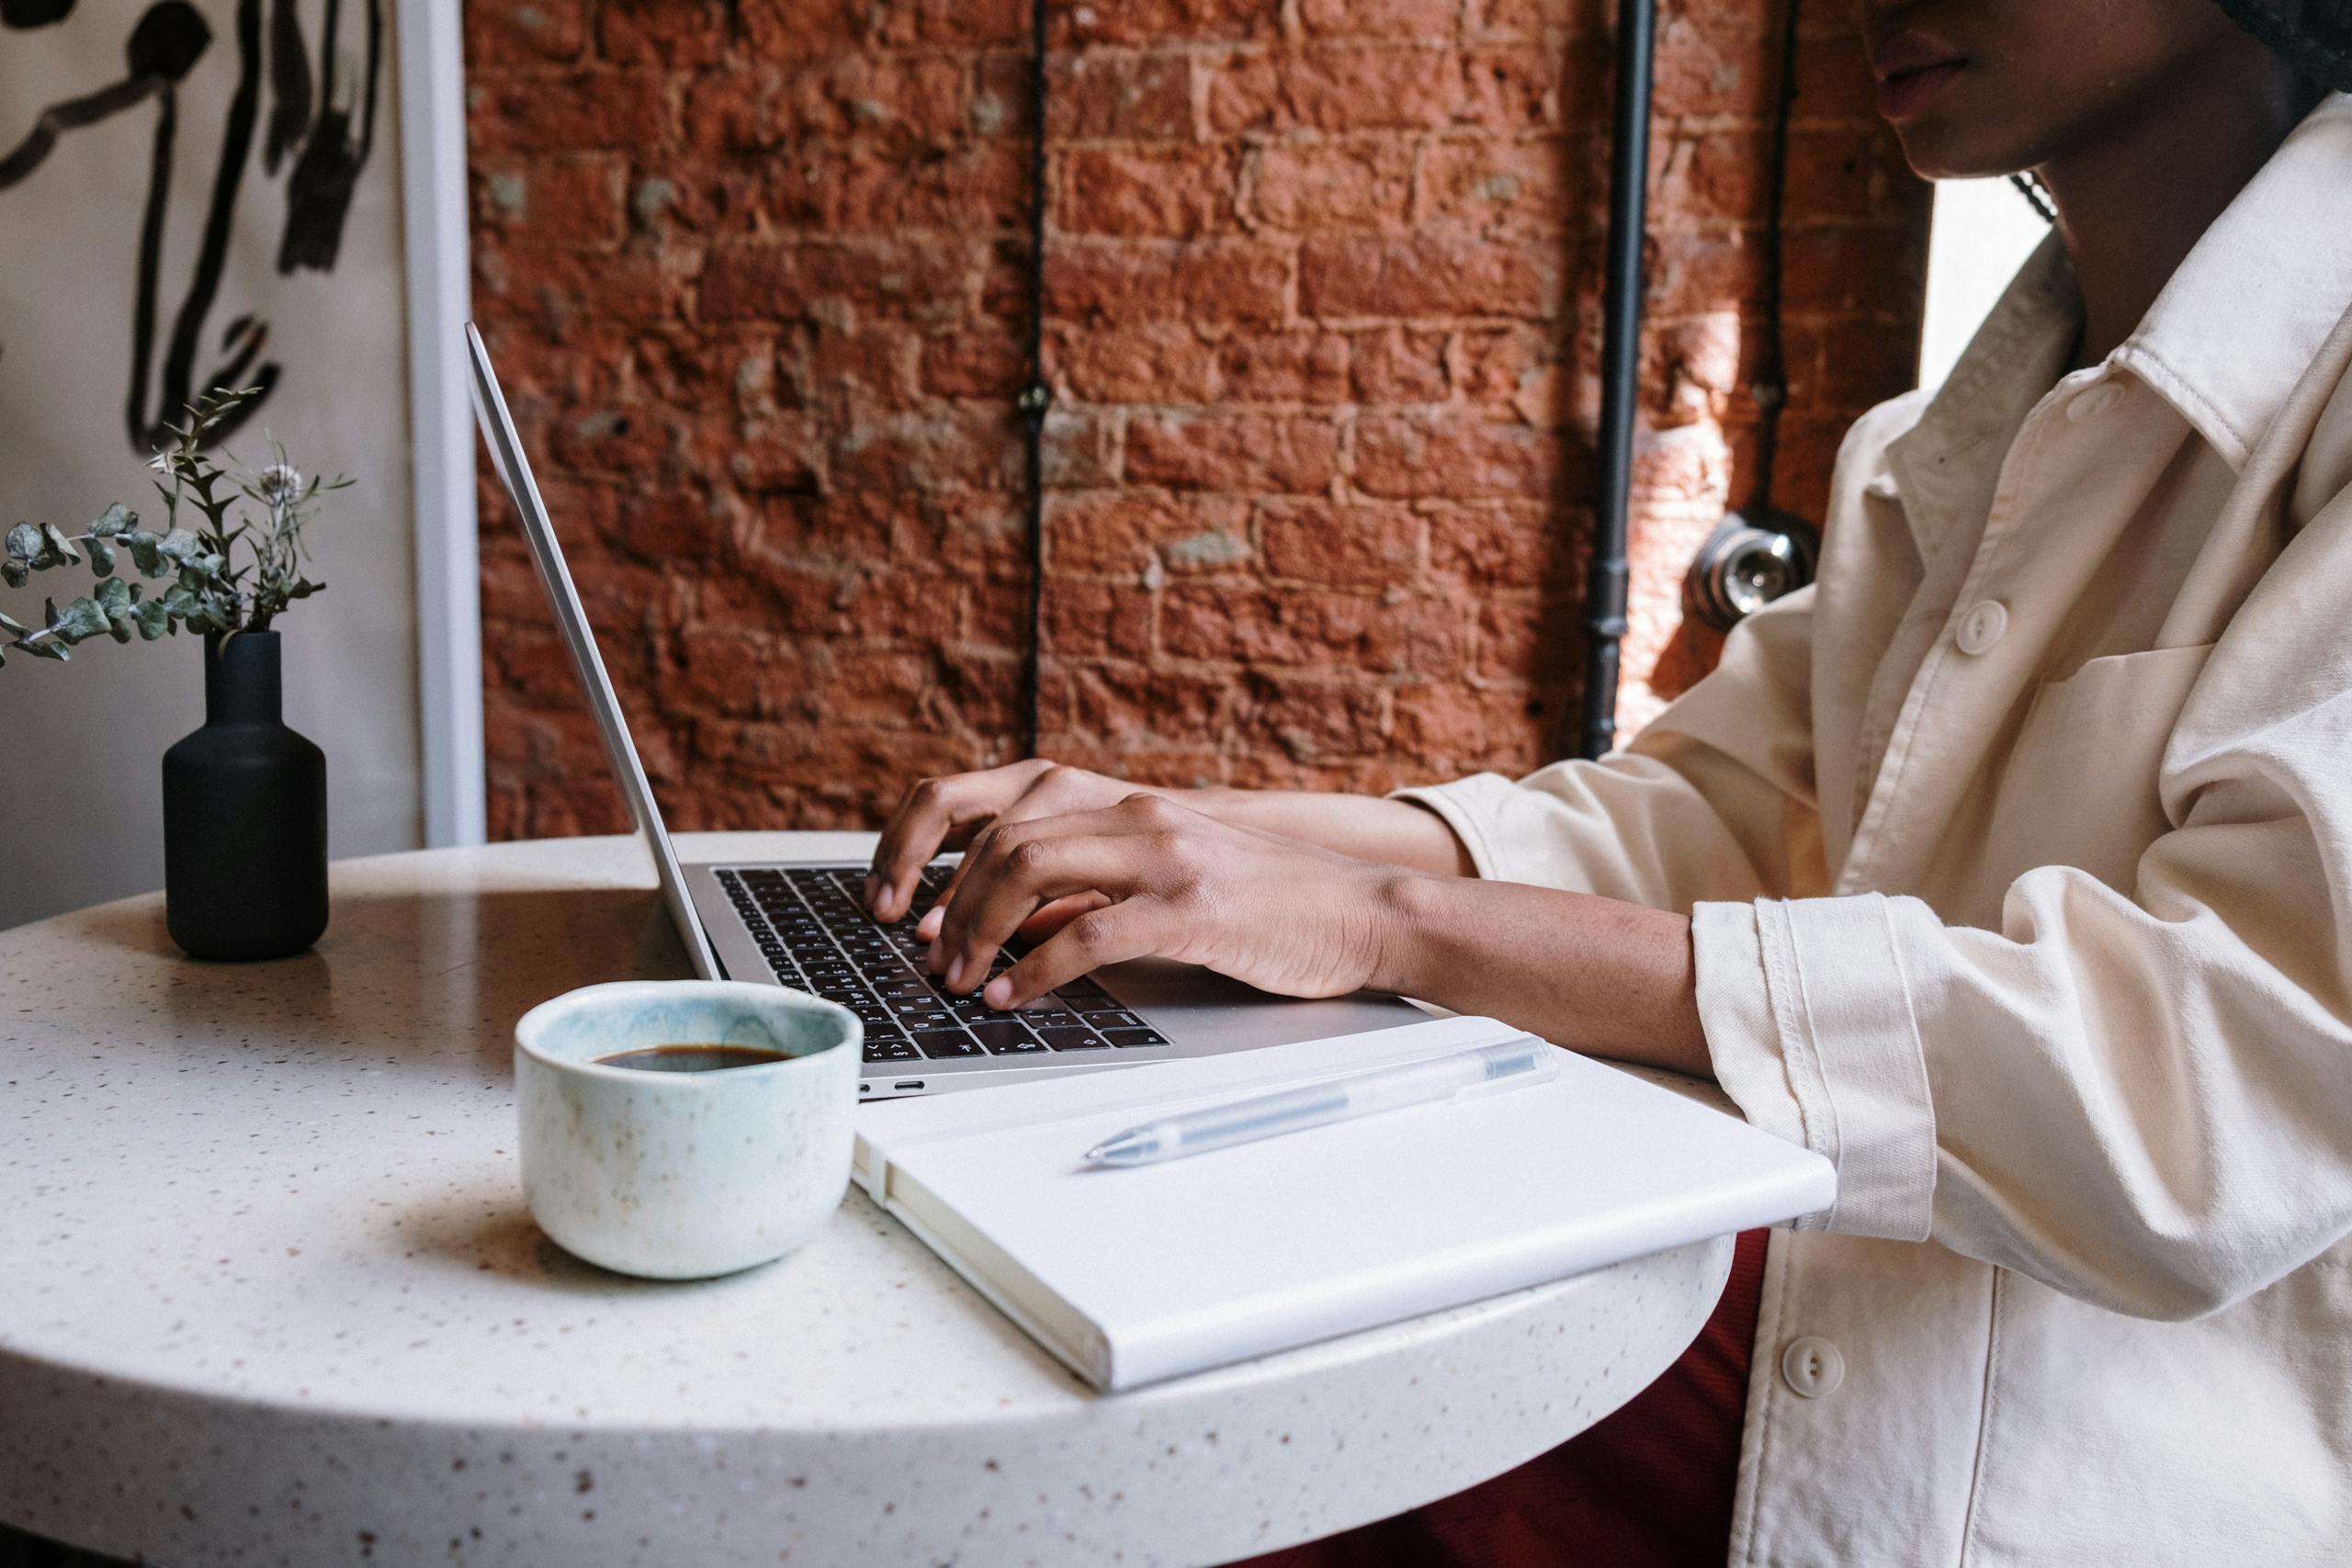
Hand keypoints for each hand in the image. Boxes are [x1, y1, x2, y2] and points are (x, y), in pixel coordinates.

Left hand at [923, 792, 1412, 1007]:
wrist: (1359, 911)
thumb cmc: (1262, 903)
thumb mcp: (1161, 877)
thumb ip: (1084, 889)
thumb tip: (995, 922)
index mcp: (1122, 801)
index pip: (994, 797)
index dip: (925, 842)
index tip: (895, 898)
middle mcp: (1135, 812)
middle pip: (1000, 835)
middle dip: (943, 899)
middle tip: (925, 954)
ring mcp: (1165, 854)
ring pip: (1030, 869)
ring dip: (977, 930)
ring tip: (960, 978)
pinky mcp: (1192, 906)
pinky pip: (1090, 933)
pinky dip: (1036, 969)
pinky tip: (1014, 996)